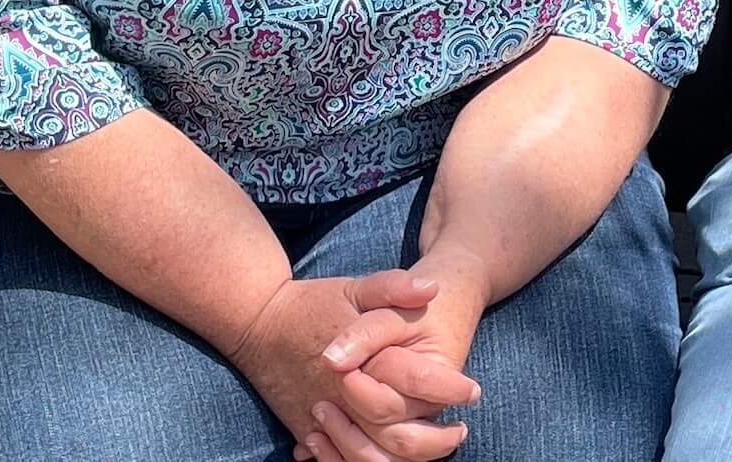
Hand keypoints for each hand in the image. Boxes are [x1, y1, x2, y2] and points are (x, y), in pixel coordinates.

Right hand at [230, 272, 474, 461]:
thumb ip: (392, 287)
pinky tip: (393, 457)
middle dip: (435, 439)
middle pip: (396, 436)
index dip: (448, 390)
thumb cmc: (311, 303)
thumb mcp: (354, 287)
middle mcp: (341, 398)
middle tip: (462, 429)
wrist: (258, 322)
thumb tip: (431, 289)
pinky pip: (341, 460)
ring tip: (437, 445)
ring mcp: (322, 419)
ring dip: (407, 459)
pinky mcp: (307, 430)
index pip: (412, 386)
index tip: (473, 390)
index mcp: (359, 362)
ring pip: (369, 458)